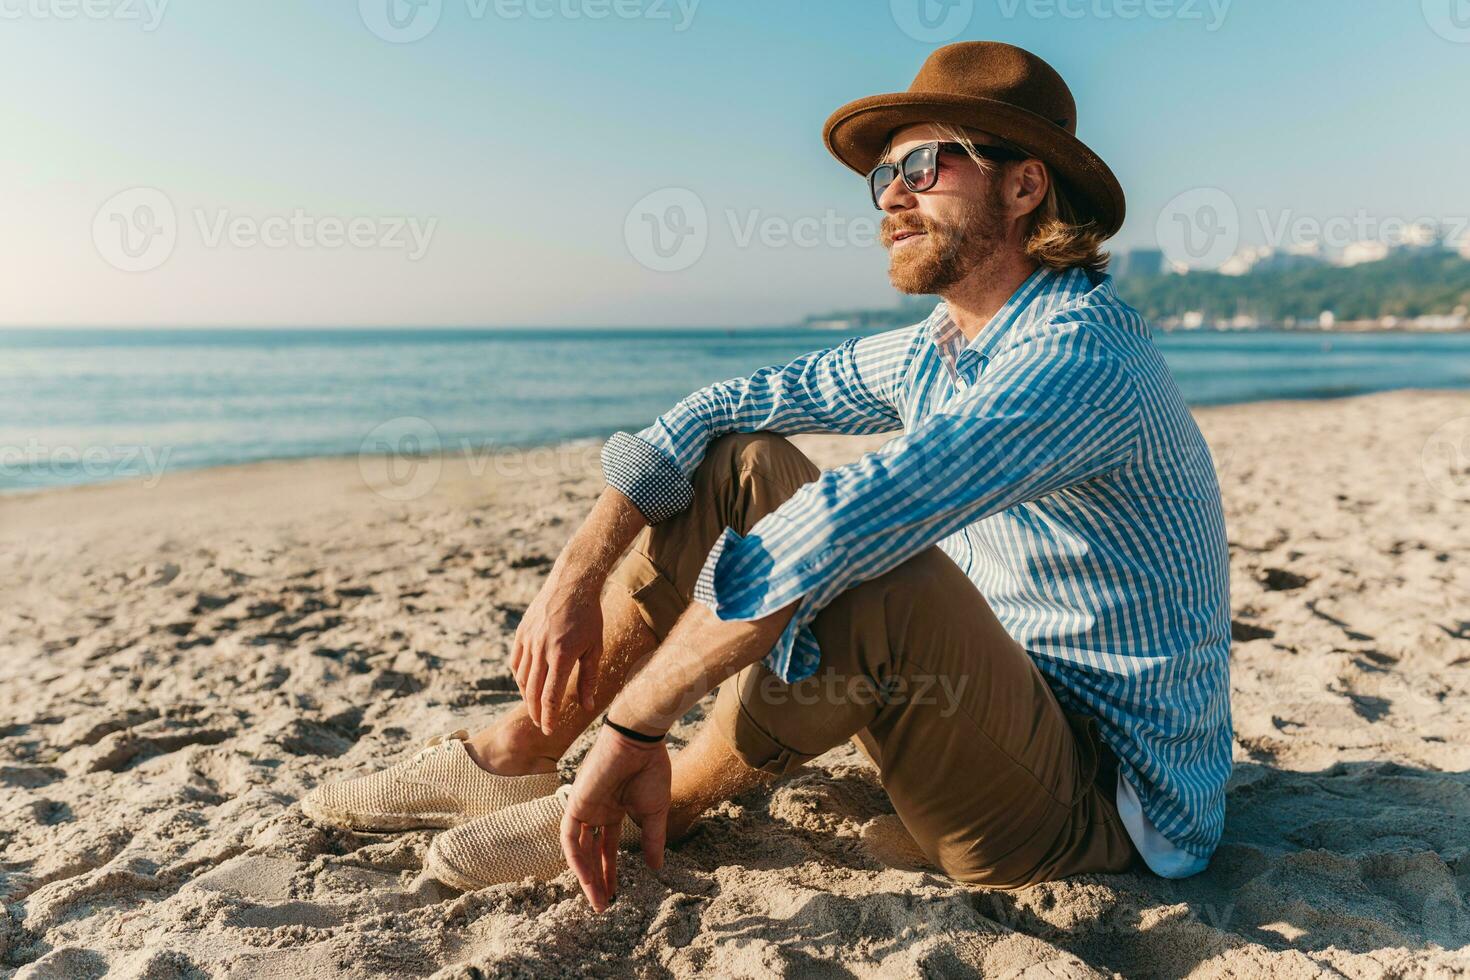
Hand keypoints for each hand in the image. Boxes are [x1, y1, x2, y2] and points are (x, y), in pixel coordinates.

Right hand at [510, 565, 603, 734]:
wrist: (571, 583)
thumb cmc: (589, 616)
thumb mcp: (595, 648)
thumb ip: (589, 678)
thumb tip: (586, 705)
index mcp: (561, 655)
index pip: (550, 696)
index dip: (548, 717)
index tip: (548, 731)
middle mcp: (541, 650)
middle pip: (532, 691)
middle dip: (535, 712)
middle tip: (540, 724)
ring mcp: (528, 640)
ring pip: (521, 678)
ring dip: (527, 696)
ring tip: (535, 706)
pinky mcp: (521, 633)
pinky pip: (516, 661)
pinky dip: (520, 677)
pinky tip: (527, 684)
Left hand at [560, 724, 669, 911]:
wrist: (640, 742)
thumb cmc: (650, 770)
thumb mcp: (654, 812)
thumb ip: (652, 840)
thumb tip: (656, 868)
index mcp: (613, 811)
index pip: (607, 848)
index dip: (610, 871)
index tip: (616, 894)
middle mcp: (596, 811)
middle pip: (591, 853)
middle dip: (597, 880)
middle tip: (603, 905)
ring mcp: (584, 807)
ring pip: (579, 850)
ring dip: (586, 876)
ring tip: (597, 900)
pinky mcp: (575, 803)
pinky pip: (570, 838)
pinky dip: (578, 859)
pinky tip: (588, 879)